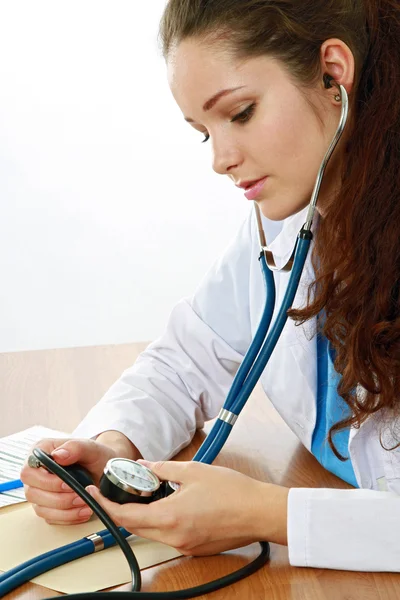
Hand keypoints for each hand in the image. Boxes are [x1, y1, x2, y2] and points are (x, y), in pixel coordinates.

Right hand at [20, 437, 118, 524]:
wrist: (105, 469)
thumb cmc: (96, 456)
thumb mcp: (90, 448)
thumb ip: (75, 447)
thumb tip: (58, 455)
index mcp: (41, 451)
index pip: (29, 470)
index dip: (46, 480)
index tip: (67, 484)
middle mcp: (36, 472)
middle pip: (32, 492)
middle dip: (58, 498)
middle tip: (79, 496)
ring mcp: (40, 490)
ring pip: (41, 508)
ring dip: (64, 510)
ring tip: (85, 504)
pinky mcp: (47, 506)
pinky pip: (51, 518)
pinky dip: (68, 517)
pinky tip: (84, 511)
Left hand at [86, 460, 288, 556]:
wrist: (259, 511)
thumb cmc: (232, 491)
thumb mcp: (193, 471)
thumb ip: (163, 469)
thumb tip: (144, 466)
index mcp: (170, 517)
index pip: (125, 516)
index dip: (105, 506)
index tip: (95, 494)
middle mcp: (174, 537)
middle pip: (135, 527)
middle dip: (122, 510)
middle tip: (119, 491)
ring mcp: (185, 546)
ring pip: (151, 533)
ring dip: (143, 516)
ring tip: (146, 494)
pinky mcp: (195, 549)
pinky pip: (169, 536)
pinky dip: (161, 522)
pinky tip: (170, 505)